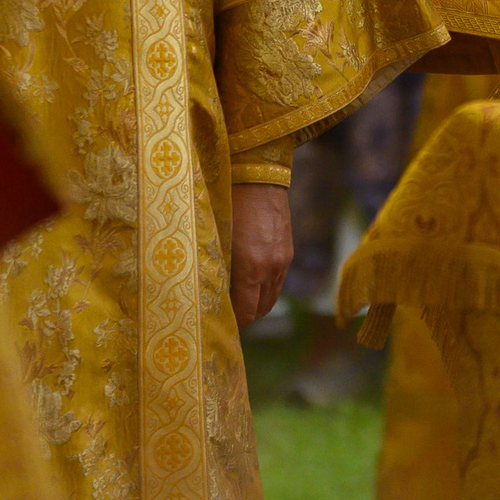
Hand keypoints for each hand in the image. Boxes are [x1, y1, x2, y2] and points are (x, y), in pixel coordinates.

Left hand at [229, 181, 292, 326]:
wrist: (257, 177)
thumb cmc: (227, 205)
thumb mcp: (218, 240)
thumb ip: (218, 269)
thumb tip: (211, 292)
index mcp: (250, 268)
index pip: (246, 312)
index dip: (234, 322)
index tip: (221, 321)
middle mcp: (270, 268)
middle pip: (261, 309)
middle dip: (245, 316)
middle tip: (228, 315)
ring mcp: (282, 260)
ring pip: (272, 297)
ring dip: (257, 304)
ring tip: (240, 302)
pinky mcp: (288, 251)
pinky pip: (279, 281)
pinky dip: (267, 289)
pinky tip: (253, 283)